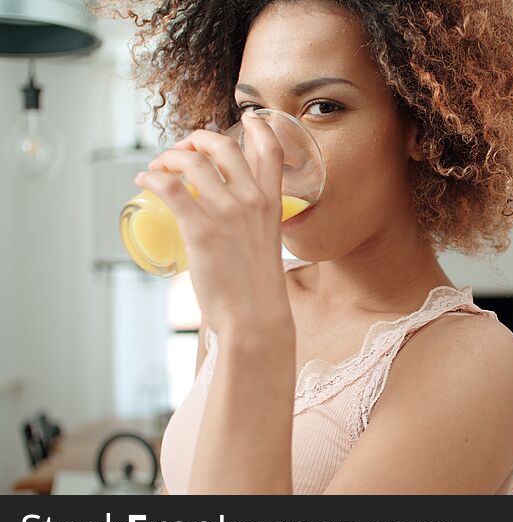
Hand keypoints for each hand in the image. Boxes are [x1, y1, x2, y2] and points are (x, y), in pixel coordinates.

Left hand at [134, 111, 292, 333]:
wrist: (255, 316)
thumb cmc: (257, 290)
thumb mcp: (265, 246)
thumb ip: (252, 227)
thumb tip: (224, 225)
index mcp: (272, 205)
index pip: (272, 152)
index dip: (259, 128)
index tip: (248, 118)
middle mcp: (252, 201)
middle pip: (223, 147)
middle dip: (197, 140)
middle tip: (182, 151)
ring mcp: (227, 213)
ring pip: (192, 162)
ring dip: (168, 158)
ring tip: (157, 169)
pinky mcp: (200, 229)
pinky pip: (169, 188)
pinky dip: (152, 178)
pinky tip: (144, 182)